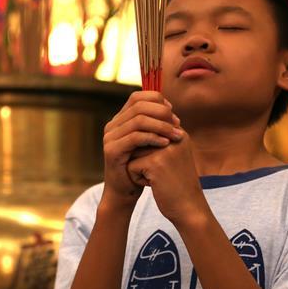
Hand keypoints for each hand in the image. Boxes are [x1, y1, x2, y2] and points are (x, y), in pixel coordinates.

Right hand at [102, 91, 183, 210]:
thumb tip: (171, 109)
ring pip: (139, 120)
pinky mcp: (112, 150)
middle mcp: (113, 125)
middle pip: (139, 106)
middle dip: (162, 113)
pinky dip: (153, 138)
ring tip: (177, 135)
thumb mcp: (150, 142)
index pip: (137, 97)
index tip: (173, 114)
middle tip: (178, 124)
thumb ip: (155, 125)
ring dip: (162, 126)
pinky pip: (135, 137)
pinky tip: (166, 143)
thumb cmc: (141, 166)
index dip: (157, 101)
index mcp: (120, 119)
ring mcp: (110, 137)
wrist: (125, 191)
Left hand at [126, 130, 208, 227]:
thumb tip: (137, 130)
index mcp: (180, 133)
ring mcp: (164, 149)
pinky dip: (138, 179)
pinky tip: (154, 185)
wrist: (190, 208)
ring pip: (133, 153)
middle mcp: (173, 137)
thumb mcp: (175, 156)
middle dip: (143, 159)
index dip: (148, 151)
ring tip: (158, 178)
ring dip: (139, 168)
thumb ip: (161, 141)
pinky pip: (131, 166)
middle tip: (161, 174)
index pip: (149, 132)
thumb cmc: (179, 184)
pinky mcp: (155, 163)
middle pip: (140, 142)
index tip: (161, 166)